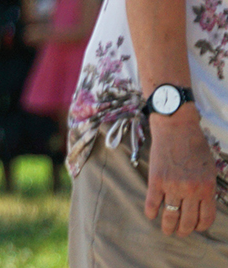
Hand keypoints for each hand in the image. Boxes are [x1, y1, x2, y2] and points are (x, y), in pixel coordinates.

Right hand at [146, 109, 218, 235]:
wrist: (176, 127)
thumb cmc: (194, 144)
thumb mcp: (208, 168)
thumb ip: (205, 186)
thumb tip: (200, 203)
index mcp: (207, 187)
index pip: (206, 217)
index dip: (200, 226)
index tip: (195, 227)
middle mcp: (191, 190)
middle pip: (188, 221)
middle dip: (184, 230)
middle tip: (180, 232)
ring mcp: (173, 186)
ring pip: (170, 216)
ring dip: (168, 227)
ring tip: (166, 230)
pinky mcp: (156, 180)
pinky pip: (152, 203)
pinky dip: (151, 212)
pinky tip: (151, 214)